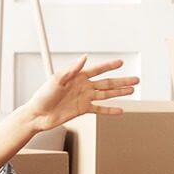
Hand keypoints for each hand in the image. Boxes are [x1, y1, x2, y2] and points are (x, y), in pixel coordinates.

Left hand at [23, 56, 138, 131]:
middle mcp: (83, 87)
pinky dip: (110, 110)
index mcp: (77, 77)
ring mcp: (84, 98)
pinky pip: (99, 109)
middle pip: (107, 83)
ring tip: (132, 90)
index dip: (109, 66)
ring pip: (106, 94)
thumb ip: (72, 70)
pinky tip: (120, 110)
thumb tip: (84, 58)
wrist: (37, 115)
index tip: (121, 62)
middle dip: (122, 80)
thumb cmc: (43, 96)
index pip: (97, 70)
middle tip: (136, 79)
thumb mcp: (56, 80)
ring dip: (119, 92)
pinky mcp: (82, 110)